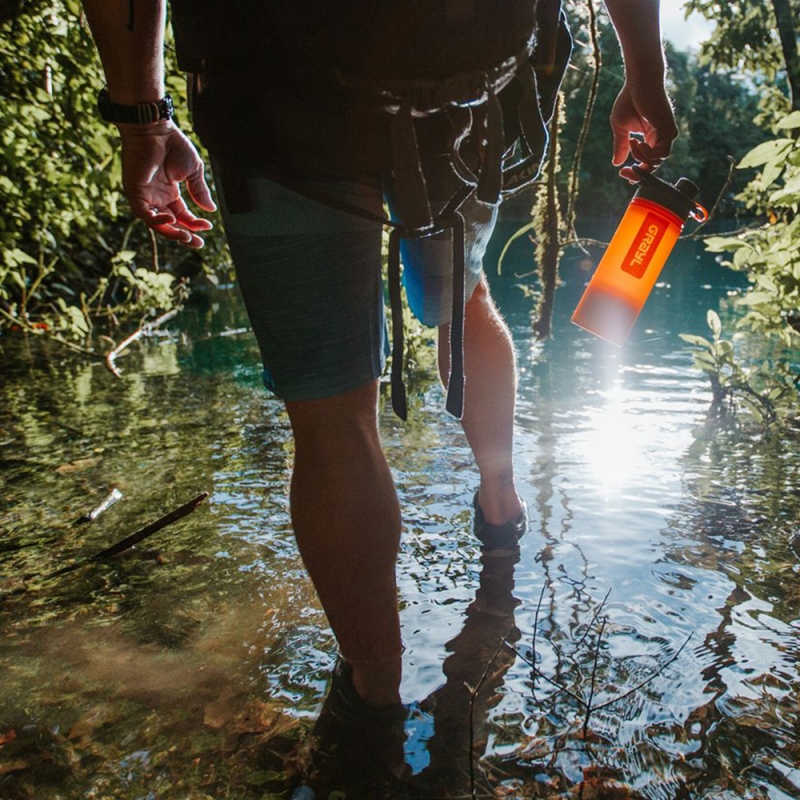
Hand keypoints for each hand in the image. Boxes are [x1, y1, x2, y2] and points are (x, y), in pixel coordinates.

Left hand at [118, 120, 215, 247]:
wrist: (154, 128)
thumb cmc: (173, 145)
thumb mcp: (193, 171)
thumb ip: (200, 191)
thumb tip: (210, 210)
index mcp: (170, 193)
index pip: (182, 216)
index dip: (194, 224)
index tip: (208, 226)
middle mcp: (157, 198)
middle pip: (170, 225)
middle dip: (184, 236)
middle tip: (199, 244)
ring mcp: (145, 196)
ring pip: (156, 223)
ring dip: (171, 232)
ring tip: (186, 237)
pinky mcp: (134, 192)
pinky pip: (142, 214)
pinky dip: (155, 220)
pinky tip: (170, 220)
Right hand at [610, 77, 677, 182]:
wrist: (639, 82)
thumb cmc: (629, 100)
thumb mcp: (620, 128)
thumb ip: (620, 146)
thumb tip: (616, 164)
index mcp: (650, 138)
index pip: (646, 162)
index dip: (636, 172)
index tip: (622, 173)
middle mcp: (660, 138)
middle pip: (652, 166)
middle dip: (637, 173)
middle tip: (623, 172)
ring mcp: (666, 134)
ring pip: (657, 162)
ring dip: (641, 158)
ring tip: (631, 142)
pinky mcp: (668, 130)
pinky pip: (662, 154)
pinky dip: (649, 154)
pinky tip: (638, 143)